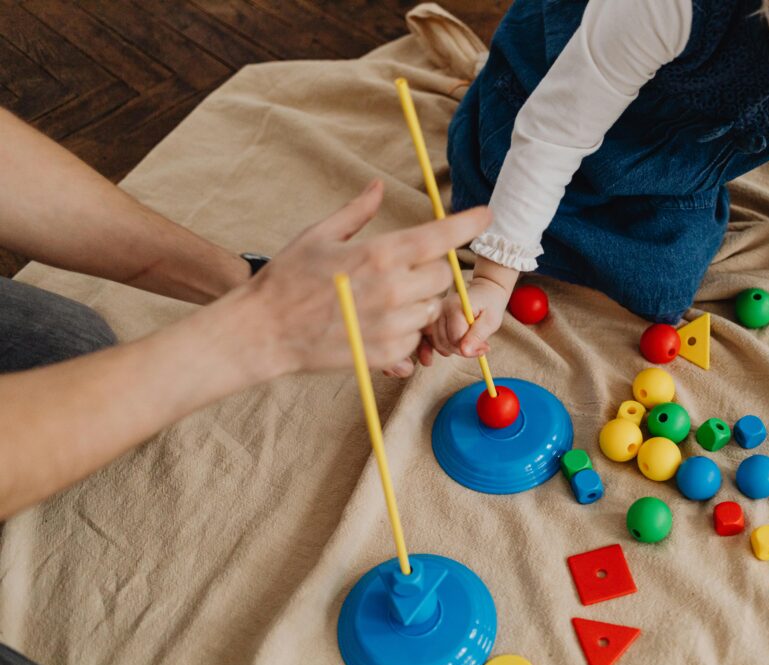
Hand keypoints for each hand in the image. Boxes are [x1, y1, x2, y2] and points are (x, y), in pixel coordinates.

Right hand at [243, 180, 489, 373]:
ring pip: (431, 310)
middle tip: (403, 272)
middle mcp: (392, 289)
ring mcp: (392, 325)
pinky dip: (405, 331)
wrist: (263, 332)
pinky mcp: (387, 353)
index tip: (484, 216)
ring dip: (417, 303)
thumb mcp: (319, 235)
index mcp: (379, 254)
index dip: (467, 224)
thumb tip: (378, 186)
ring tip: (382, 301)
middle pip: (443, 277)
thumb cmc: (287, 279)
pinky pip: (416, 339)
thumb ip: (357, 211)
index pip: (439, 237)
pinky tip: (376, 324)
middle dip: (431, 272)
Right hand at [385, 257, 518, 377]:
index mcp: (454, 306)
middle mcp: (440, 309)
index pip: (455, 338)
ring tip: (468, 345)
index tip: (484, 348)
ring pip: (437, 343)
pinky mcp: (432, 320)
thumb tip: (465, 351)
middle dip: (461, 351)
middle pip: (444, 342)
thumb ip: (477, 336)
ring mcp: (434, 314)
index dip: (470, 349)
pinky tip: (434, 358)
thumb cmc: (490, 304)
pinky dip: (433, 349)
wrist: (485, 292)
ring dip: (452, 350)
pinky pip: (428, 339)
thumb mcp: (491, 321)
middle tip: (479, 349)